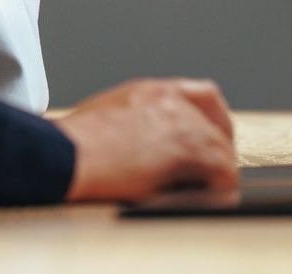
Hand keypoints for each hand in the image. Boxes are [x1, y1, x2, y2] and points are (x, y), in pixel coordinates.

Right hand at [56, 78, 237, 200]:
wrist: (67, 153)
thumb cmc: (73, 143)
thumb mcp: (105, 115)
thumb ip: (133, 121)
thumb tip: (140, 147)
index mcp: (149, 91)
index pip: (203, 94)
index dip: (215, 120)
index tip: (214, 139)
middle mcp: (169, 100)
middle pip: (219, 124)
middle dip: (218, 152)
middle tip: (212, 176)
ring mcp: (180, 122)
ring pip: (223, 151)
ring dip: (217, 174)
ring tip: (202, 194)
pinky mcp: (186, 148)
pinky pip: (224, 173)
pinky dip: (219, 190)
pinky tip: (203, 199)